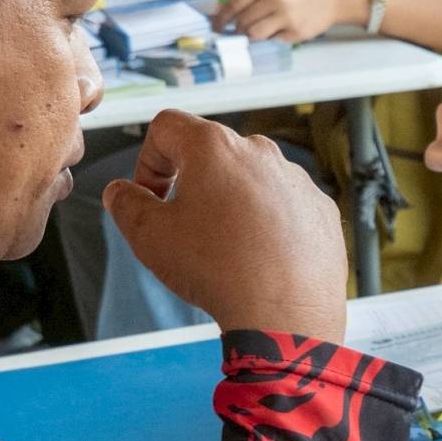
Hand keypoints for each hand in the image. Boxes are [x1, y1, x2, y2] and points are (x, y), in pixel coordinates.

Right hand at [103, 109, 346, 339]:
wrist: (286, 314)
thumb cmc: (221, 271)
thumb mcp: (150, 237)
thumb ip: (127, 204)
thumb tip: (121, 193)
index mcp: (215, 147)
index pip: (166, 126)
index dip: (147, 160)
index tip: (150, 196)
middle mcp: (261, 153)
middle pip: (212, 153)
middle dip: (191, 182)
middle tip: (184, 225)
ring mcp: (296, 180)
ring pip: (250, 180)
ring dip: (231, 203)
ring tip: (224, 248)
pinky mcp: (320, 208)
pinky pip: (284, 205)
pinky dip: (268, 223)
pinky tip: (258, 258)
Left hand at [220, 0, 364, 43]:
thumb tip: (225, 6)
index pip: (236, 3)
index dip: (222, 17)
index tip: (217, 25)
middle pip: (243, 20)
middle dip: (236, 29)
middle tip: (235, 32)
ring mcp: (286, 16)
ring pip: (254, 33)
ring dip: (250, 37)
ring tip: (254, 34)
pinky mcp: (295, 32)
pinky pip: (272, 41)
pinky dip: (269, 40)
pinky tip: (274, 34)